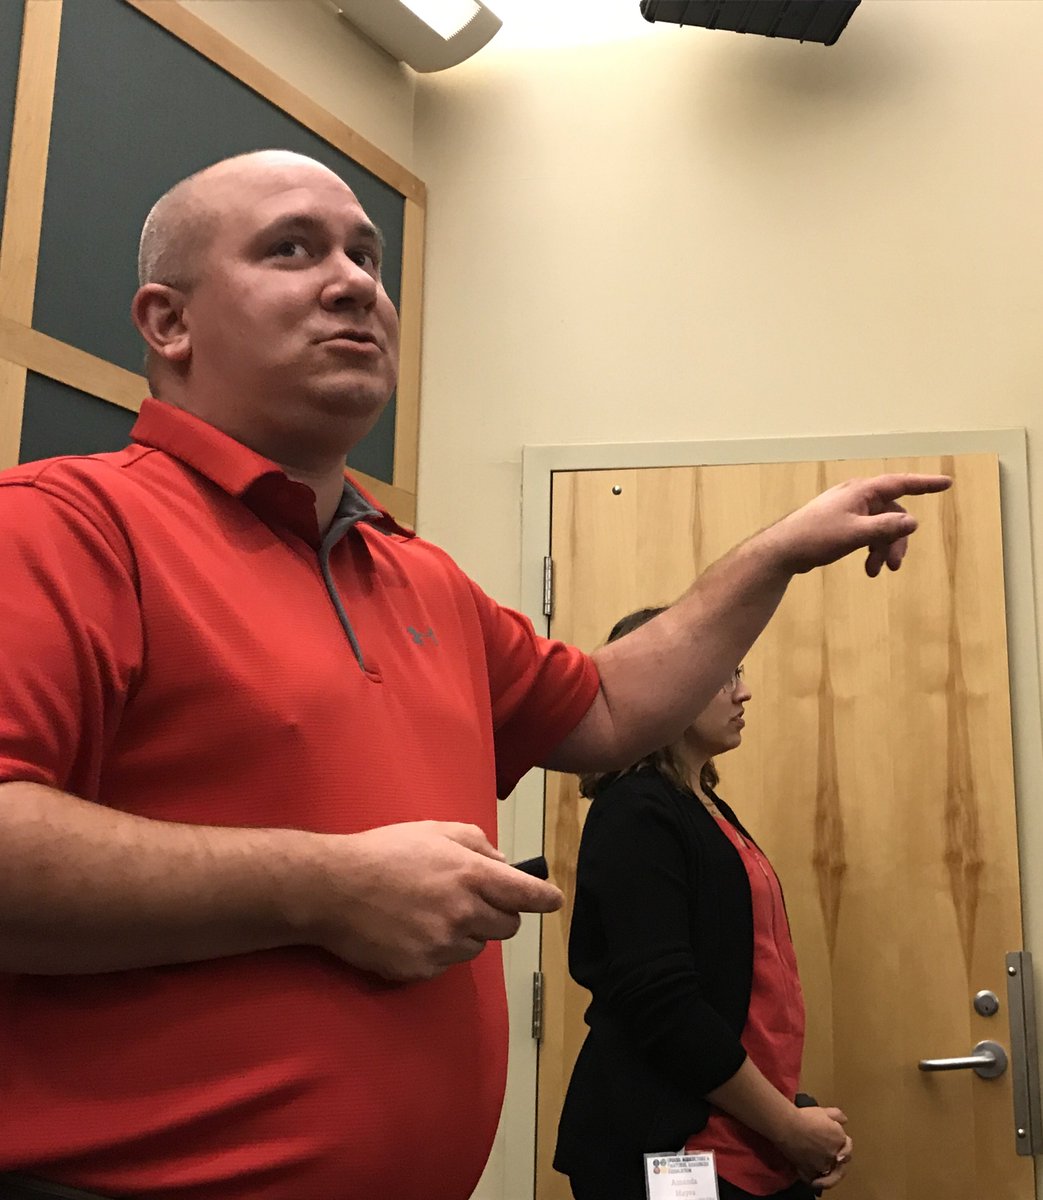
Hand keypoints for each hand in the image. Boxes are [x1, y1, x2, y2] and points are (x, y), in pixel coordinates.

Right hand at [300, 821, 562, 981]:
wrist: (333, 887)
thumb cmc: (385, 852)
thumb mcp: (435, 831)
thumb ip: (477, 844)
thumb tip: (504, 864)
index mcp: (471, 875)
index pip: (527, 895)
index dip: (545, 898)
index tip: (553, 900)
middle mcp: (463, 914)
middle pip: (507, 927)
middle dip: (499, 914)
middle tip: (472, 900)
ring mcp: (442, 945)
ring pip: (476, 947)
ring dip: (466, 933)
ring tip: (431, 912)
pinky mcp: (420, 969)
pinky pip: (445, 964)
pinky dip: (437, 951)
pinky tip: (411, 930)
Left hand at [766, 473, 951, 577]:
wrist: (783, 550)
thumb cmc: (817, 537)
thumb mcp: (856, 534)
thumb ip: (886, 528)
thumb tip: (912, 522)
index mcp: (861, 491)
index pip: (900, 483)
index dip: (925, 483)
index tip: (947, 483)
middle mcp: (857, 497)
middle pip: (892, 514)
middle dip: (897, 540)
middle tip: (895, 565)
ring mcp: (848, 511)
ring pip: (880, 527)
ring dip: (883, 549)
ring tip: (875, 571)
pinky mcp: (841, 525)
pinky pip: (867, 534)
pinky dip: (871, 550)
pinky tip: (868, 568)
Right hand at [774, 1104, 848, 1183]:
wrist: (788, 1125)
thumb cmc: (805, 1117)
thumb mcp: (823, 1111)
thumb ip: (837, 1115)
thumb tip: (844, 1121)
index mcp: (840, 1140)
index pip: (848, 1145)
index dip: (843, 1143)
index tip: (834, 1140)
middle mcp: (834, 1155)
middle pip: (841, 1161)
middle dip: (838, 1158)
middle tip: (832, 1157)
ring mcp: (822, 1165)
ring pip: (831, 1175)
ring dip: (830, 1174)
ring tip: (824, 1171)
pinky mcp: (809, 1171)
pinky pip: (815, 1180)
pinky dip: (816, 1181)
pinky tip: (814, 1180)